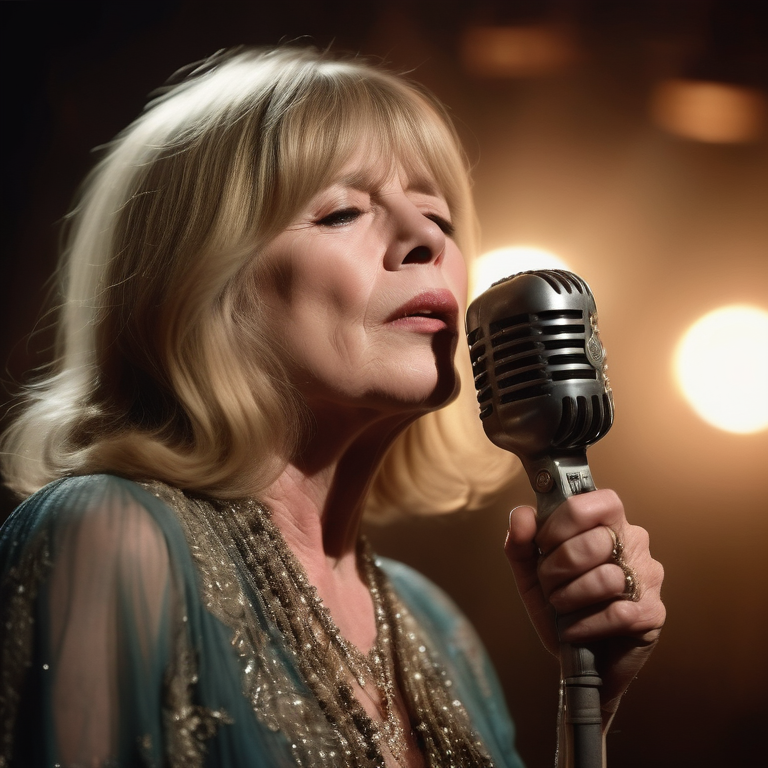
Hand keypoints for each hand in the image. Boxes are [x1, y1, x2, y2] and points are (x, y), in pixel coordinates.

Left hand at [504, 489, 664, 723]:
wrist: (580, 660)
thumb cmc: (561, 607)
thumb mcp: (530, 573)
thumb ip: (521, 540)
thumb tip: (522, 516)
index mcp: (606, 523)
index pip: (589, 503)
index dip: (559, 524)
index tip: (543, 545)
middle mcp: (633, 543)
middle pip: (593, 541)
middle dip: (557, 568)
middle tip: (550, 585)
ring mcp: (648, 576)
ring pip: (605, 577)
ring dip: (570, 598)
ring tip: (562, 608)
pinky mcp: (653, 613)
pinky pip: (617, 613)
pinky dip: (585, 625)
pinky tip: (575, 630)